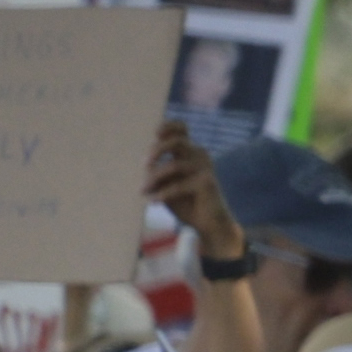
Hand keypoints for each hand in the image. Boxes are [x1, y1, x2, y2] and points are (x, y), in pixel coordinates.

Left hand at [150, 120, 244, 259]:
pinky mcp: (207, 183)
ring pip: (174, 165)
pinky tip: (153, 201)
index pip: (181, 129)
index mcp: (190, 152)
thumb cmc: (186, 203)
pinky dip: (163, 193)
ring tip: (144, 190)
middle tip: (144, 165)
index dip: (168, 126)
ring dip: (154, 178)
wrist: (209, 225)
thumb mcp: (167, 184)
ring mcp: (205, 168)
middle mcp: (200, 155)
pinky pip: (178, 185)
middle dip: (156, 151)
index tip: (155, 134)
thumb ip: (157, 171)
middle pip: (177, 141)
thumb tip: (142, 166)